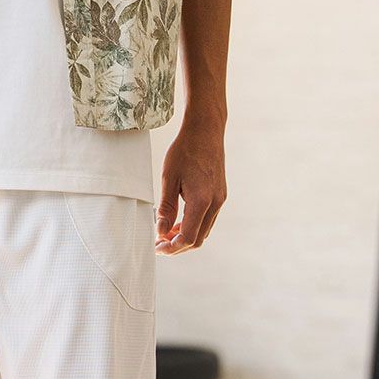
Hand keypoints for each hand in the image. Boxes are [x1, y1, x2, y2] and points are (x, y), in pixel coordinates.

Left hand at [156, 112, 227, 252]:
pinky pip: (208, 219)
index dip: (172, 247)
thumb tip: (161, 231)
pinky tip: (178, 221)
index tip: (157, 247)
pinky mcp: (220, 195)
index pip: (189, 237)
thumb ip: (166, 208)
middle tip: (160, 244)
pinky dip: (193, 226)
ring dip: (186, 236)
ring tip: (166, 233)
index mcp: (202, 200)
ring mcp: (220, 199)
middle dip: (178, 246)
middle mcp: (216, 203)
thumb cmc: (185, 150)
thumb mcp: (169, 179)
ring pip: (204, 231)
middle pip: (198, 239)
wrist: (206, 131)